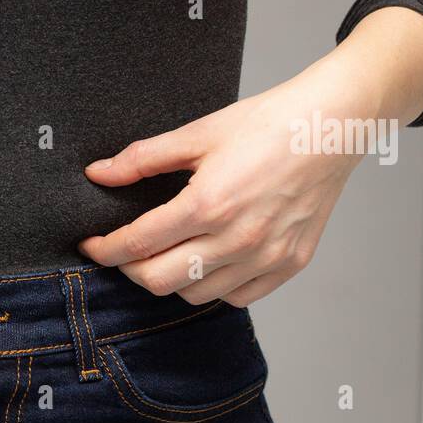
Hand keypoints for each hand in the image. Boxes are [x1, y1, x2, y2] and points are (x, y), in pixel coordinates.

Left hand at [79, 74, 370, 306]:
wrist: (331, 126)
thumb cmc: (267, 124)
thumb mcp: (198, 134)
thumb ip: (142, 159)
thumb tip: (97, 173)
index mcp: (208, 204)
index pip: (137, 245)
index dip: (104, 250)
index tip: (90, 245)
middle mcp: (237, 240)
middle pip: (158, 281)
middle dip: (129, 269)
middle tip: (123, 252)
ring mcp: (265, 257)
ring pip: (195, 295)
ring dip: (170, 279)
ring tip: (166, 253)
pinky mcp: (289, 265)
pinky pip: (236, 298)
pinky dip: (213, 287)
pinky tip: (206, 262)